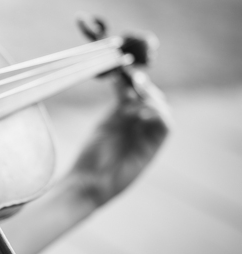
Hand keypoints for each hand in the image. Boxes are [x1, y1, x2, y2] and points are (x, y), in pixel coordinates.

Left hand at [68, 68, 171, 205]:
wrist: (88, 184)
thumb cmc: (90, 157)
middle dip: (144, 87)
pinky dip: (158, 115)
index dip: (135, 82)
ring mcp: (147, 137)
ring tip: (136, 97)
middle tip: (133, 81)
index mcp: (124, 118)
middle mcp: (138, 126)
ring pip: (162, 110)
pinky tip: (142, 113)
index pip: (138, 93)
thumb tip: (122, 80)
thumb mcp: (104, 125)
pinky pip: (165, 127)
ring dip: (152, 99)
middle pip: (153, 99)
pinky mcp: (152, 150)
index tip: (125, 70)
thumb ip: (117, 106)